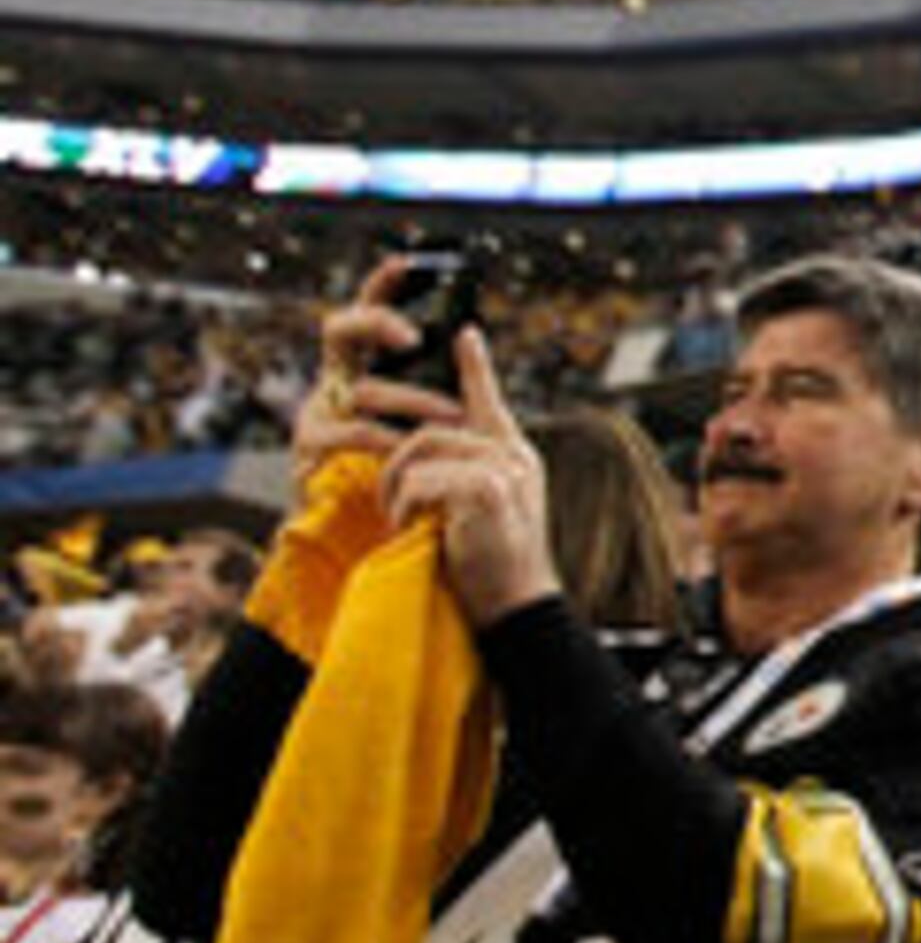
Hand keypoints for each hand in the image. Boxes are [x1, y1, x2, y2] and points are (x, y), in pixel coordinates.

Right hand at [299, 258, 468, 501]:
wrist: (372, 532)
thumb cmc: (407, 468)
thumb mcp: (429, 417)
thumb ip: (440, 381)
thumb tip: (469, 337)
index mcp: (365, 368)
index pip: (368, 314)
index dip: (382, 285)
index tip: (408, 260)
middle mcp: (336, 382)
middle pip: (340, 329)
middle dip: (378, 323)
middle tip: (416, 337)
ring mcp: (318, 412)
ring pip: (360, 388)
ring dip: (409, 399)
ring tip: (448, 416)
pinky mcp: (309, 448)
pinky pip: (347, 431)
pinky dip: (382, 437)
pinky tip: (406, 448)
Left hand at [378, 329, 559, 626]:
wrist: (517, 607)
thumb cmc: (491, 566)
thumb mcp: (480, 511)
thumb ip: (465, 477)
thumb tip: (425, 458)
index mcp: (515, 457)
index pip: (490, 402)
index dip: (476, 366)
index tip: (465, 334)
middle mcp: (515, 456)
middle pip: (435, 426)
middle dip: (395, 450)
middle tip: (381, 480)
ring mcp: (507, 470)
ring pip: (424, 447)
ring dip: (396, 483)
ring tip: (397, 517)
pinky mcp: (490, 492)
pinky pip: (424, 479)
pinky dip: (405, 504)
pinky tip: (409, 528)